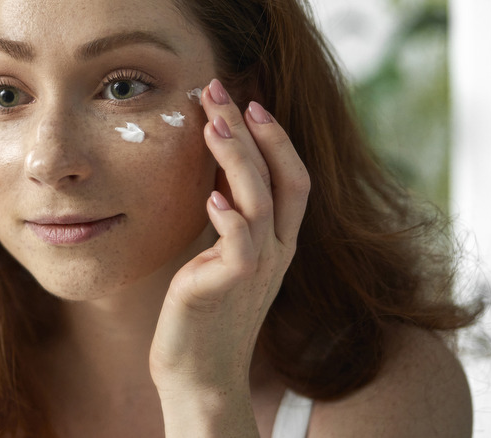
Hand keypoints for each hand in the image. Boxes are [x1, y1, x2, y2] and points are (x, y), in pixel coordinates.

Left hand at [150, 79, 309, 399]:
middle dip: (254, 130)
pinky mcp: (228, 287)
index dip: (276, 138)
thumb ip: (231, 219)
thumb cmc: (205, 311)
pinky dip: (230, 217)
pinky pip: (239, 245)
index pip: (292, 178)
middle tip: (222, 92)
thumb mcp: (223, 256)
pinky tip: (211, 196)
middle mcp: (277, 251)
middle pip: (281, 178)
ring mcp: (257, 270)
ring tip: (214, 125)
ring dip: (239, 159)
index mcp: (278, 241)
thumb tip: (219, 176)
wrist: (198, 372)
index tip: (248, 102)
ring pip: (260, 202)